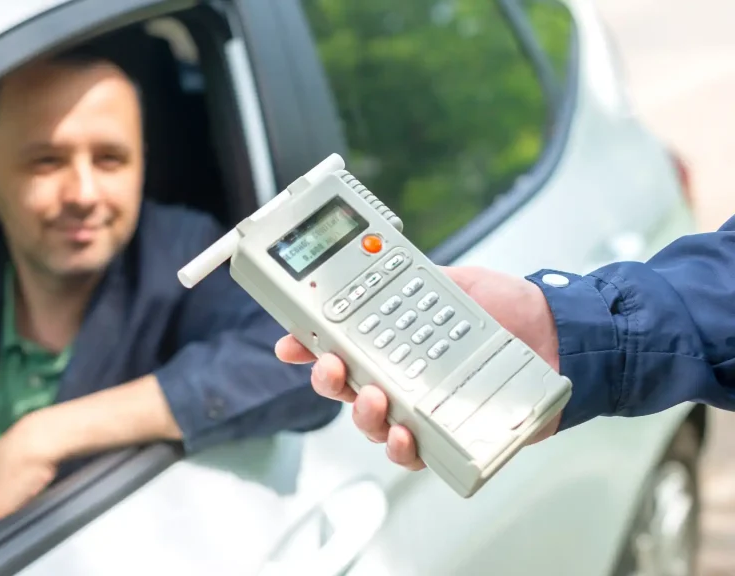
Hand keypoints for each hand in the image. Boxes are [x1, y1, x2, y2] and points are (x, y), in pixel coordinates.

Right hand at [275, 266, 561, 469]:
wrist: (564, 337)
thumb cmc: (512, 311)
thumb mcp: (455, 282)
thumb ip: (415, 280)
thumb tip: (375, 265)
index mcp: (394, 340)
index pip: (341, 344)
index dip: (310, 346)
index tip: (291, 341)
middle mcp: (401, 377)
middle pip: (345, 387)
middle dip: (328, 379)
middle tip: (333, 366)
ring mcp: (422, 409)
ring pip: (371, 422)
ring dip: (361, 413)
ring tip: (372, 397)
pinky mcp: (448, 437)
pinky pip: (413, 454)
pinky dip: (402, 448)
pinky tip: (404, 433)